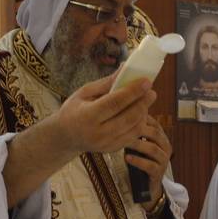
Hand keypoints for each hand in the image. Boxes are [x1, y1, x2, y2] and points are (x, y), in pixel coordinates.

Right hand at [35, 73, 154, 158]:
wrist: (65, 137)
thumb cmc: (74, 110)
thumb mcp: (84, 93)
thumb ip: (106, 83)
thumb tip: (125, 68)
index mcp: (88, 116)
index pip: (115, 102)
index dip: (133, 91)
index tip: (146, 82)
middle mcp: (98, 133)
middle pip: (128, 117)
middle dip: (143, 103)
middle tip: (152, 92)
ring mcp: (106, 144)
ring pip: (133, 129)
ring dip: (144, 113)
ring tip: (146, 101)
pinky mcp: (112, 149)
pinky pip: (132, 137)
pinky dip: (139, 124)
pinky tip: (140, 113)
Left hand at [128, 116, 171, 209]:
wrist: (147, 187)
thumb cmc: (141, 162)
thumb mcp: (139, 145)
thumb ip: (136, 133)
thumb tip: (122, 115)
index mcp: (162, 138)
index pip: (154, 123)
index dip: (141, 118)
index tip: (126, 114)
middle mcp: (166, 148)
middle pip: (155, 134)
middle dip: (139, 129)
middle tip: (122, 125)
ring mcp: (163, 161)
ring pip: (152, 149)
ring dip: (137, 144)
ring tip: (124, 141)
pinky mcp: (158, 173)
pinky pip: (149, 165)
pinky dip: (137, 161)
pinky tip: (127, 158)